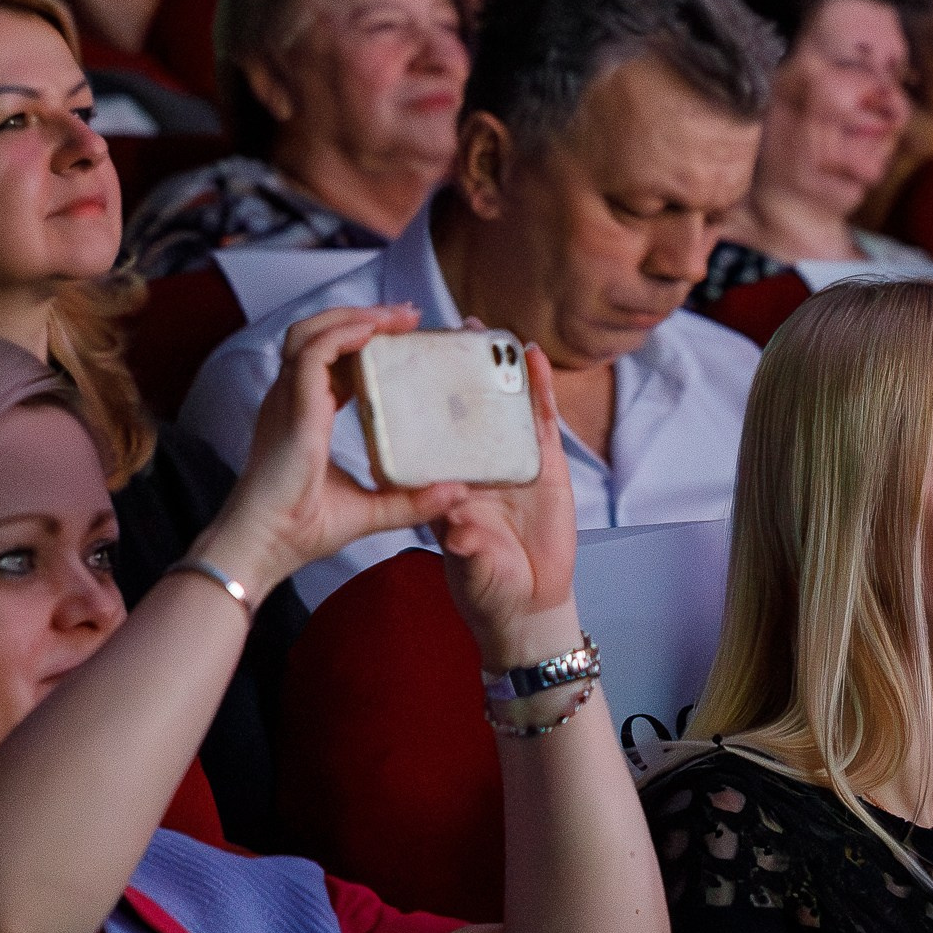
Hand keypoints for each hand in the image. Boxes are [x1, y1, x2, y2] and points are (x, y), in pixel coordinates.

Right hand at [199, 306, 467, 596]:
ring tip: (395, 316)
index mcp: (304, 416)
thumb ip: (412, 500)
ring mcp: (286, 401)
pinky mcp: (291, 409)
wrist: (264, 547)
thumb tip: (457, 492)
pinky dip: (342, 335)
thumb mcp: (371, 510)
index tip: (403, 335)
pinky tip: (372, 330)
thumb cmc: (301, 531)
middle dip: (362, 317)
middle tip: (408, 315)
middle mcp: (291, 400)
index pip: (331, 361)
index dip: (363, 344)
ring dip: (354, 317)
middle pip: (319, 334)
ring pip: (312, 333)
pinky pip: (314, 353)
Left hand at [429, 340, 580, 665]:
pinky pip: (540, 421)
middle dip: (447, 368)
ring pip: (498, 406)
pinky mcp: (546, 466)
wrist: (528, 605)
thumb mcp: (470, 568)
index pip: (416, 436)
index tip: (386, 365)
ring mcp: (510, 464)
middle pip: (456, 409)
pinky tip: (534, 359)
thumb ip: (468, 550)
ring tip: (483, 331)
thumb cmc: (486, 586)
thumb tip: (459, 531)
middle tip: (435, 328)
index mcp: (440, 486)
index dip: (402, 402)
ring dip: (492, 369)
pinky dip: (538, 390)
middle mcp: (472, 468)